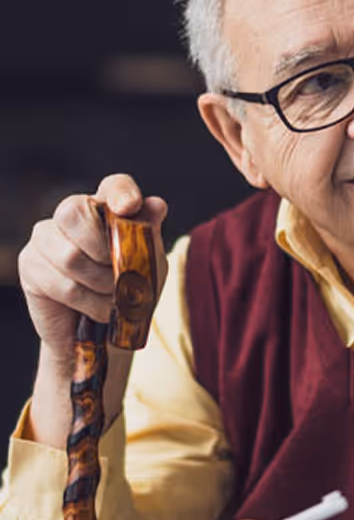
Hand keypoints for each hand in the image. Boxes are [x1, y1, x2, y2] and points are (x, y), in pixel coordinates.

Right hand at [18, 174, 167, 446]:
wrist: (105, 333)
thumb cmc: (131, 292)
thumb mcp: (149, 265)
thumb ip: (149, 236)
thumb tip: (156, 205)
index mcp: (107, 208)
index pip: (113, 185)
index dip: (120, 192)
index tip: (129, 207)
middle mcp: (72, 215)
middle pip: (75, 211)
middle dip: (105, 249)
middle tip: (121, 274)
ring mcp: (45, 237)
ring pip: (70, 255)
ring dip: (101, 284)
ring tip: (113, 297)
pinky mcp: (30, 264)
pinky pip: (61, 284)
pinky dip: (89, 302)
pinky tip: (97, 308)